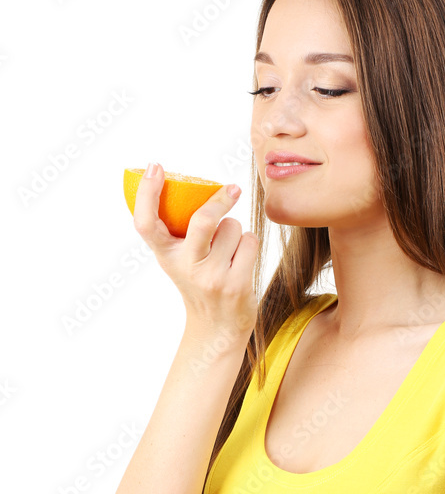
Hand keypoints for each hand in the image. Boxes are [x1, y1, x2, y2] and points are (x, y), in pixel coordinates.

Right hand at [132, 161, 258, 344]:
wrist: (217, 327)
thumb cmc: (199, 282)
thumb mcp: (179, 260)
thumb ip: (179, 231)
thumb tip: (200, 188)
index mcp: (166, 255)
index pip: (146, 223)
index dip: (147, 193)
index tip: (155, 166)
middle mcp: (186, 266)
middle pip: (203, 221)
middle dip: (221, 201)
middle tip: (232, 189)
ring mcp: (212, 277)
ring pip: (233, 228)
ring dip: (236, 231)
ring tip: (228, 251)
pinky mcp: (236, 285)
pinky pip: (250, 242)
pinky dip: (249, 244)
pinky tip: (241, 261)